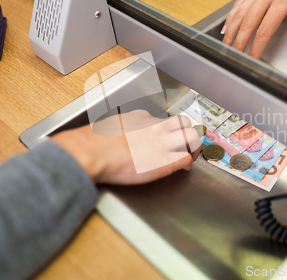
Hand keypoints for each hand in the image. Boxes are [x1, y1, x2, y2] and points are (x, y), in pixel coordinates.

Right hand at [51, 110, 201, 184]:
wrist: (93, 151)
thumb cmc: (95, 141)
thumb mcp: (112, 125)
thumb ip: (123, 127)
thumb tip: (122, 132)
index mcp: (142, 118)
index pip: (164, 120)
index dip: (167, 130)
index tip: (165, 137)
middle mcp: (156, 127)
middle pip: (184, 123)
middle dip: (187, 133)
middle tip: (186, 144)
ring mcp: (163, 143)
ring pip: (192, 137)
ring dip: (193, 146)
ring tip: (191, 154)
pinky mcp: (165, 161)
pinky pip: (186, 159)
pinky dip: (188, 163)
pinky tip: (184, 168)